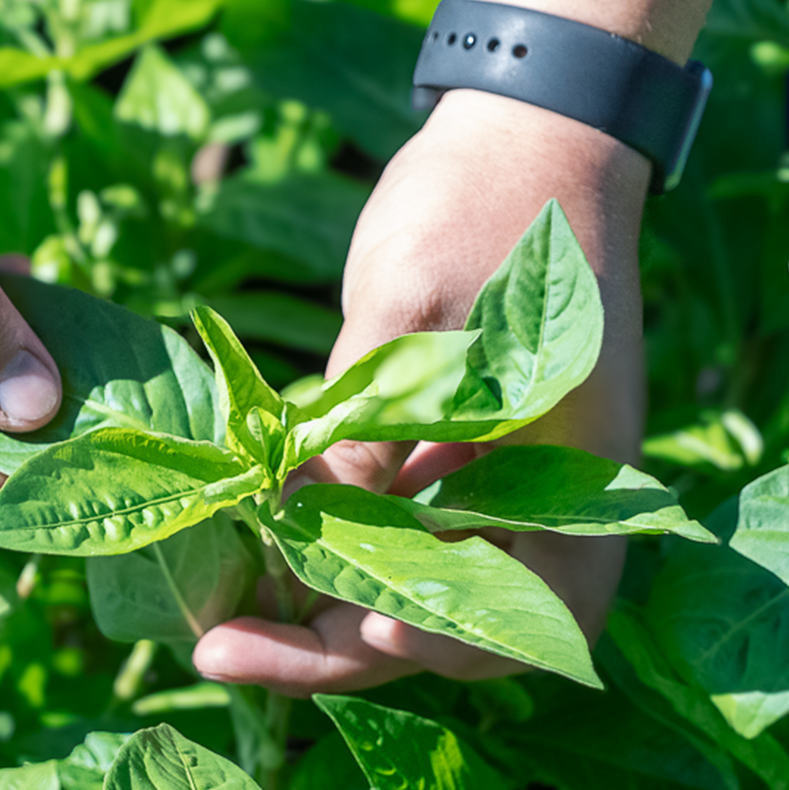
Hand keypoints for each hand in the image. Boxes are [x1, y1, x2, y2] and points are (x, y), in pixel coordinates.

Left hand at [193, 89, 650, 695]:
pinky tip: (237, 550)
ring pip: (391, 579)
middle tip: (220, 651)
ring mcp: (473, 483)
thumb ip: (361, 426)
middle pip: (435, 614)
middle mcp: (527, 504)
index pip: (527, 613)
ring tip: (215, 623)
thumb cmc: (491, 208)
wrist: (515, 138)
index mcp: (573, 484)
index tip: (370, 621)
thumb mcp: (419, 313)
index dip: (447, 641)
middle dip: (331, 644)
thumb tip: (289, 526)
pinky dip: (306, 545)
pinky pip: (366, 525)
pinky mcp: (423, 456)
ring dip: (306, 606)